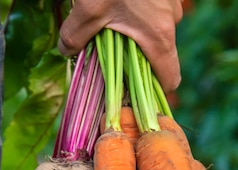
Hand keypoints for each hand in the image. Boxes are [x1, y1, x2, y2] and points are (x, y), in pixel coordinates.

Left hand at [58, 0, 182, 91]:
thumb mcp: (89, 6)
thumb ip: (76, 34)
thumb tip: (66, 52)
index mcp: (159, 37)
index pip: (170, 80)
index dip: (154, 91)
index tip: (132, 92)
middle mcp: (171, 24)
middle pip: (158, 55)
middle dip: (135, 59)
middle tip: (109, 53)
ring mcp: (171, 6)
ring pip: (155, 31)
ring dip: (134, 34)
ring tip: (110, 21)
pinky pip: (154, 13)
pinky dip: (138, 15)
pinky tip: (119, 3)